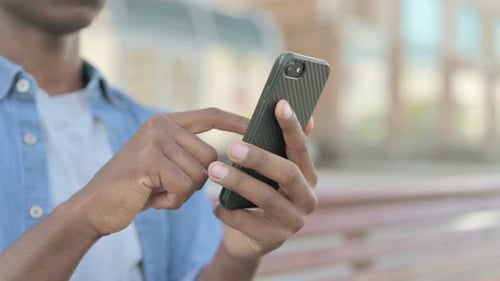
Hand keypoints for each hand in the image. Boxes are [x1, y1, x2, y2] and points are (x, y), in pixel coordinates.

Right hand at [66, 108, 247, 235]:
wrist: (95, 206)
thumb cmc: (136, 188)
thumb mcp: (165, 164)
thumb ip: (189, 155)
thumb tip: (228, 158)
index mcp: (165, 122)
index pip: (209, 115)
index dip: (234, 120)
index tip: (254, 125)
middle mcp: (160, 125)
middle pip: (211, 155)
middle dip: (196, 180)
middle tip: (167, 186)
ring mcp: (153, 139)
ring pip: (200, 173)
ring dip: (183, 192)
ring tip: (156, 190)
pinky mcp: (148, 160)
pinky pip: (184, 187)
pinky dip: (173, 201)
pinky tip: (151, 198)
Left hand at [208, 100, 317, 259]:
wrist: (248, 240)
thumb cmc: (258, 196)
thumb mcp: (269, 173)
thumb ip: (283, 148)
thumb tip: (309, 118)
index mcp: (308, 177)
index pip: (301, 148)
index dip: (291, 127)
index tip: (279, 104)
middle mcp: (307, 199)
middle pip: (288, 173)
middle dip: (260, 158)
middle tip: (232, 147)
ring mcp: (293, 222)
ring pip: (266, 198)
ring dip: (238, 182)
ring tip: (213, 170)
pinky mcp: (274, 241)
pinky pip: (247, 223)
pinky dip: (228, 211)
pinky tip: (214, 205)